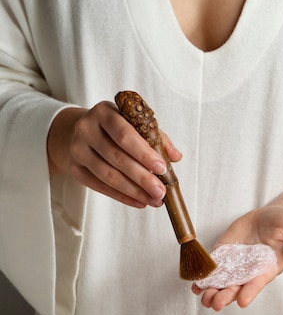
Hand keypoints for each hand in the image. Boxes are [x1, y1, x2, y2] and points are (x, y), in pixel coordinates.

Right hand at [47, 101, 181, 207]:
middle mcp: (86, 128)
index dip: (143, 153)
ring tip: (154, 200)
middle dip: (142, 178)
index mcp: (104, 112)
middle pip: (116, 158)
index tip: (162, 168)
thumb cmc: (115, 128)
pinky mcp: (74, 169)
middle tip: (160, 191)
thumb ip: (156, 137)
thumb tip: (176, 156)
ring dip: (134, 191)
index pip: (124, 134)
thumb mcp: (134, 123)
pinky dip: (122, 197)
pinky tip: (139, 202)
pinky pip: (100, 187)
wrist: (81, 132)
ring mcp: (77, 149)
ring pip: (108, 176)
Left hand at [192, 204, 282, 310]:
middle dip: (225, 296)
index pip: (258, 282)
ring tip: (203, 297)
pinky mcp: (225, 254)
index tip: (242, 301)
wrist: (274, 216)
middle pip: (237, 287)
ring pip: (223, 282)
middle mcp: (251, 270)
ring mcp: (237, 264)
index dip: (250, 292)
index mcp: (269, 267)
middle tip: (215, 303)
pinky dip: (205, 277)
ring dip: (212, 291)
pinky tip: (196, 284)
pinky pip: (214, 268)